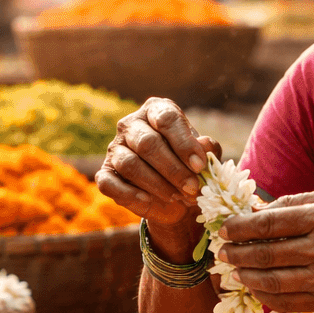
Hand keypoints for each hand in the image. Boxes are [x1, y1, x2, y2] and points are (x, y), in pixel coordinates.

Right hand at [96, 98, 220, 231]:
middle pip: (147, 143)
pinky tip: (149, 202)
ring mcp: (115, 149)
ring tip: (177, 196)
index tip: (199, 166)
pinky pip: (109, 183)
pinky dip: (130, 194)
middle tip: (192, 188)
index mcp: (156, 110)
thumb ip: (208, 149)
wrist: (175, 196)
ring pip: (130, 164)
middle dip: (173, 169)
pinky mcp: (104, 173)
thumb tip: (206, 145)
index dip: (184, 143)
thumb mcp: (204, 157)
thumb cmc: (190, 167)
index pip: (166, 119)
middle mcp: (131, 125)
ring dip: (156, 184)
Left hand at [218, 188, 313, 312]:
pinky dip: (264, 295)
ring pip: (271, 281)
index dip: (240, 228)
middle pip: (265, 254)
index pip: (269, 224)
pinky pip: (285, 301)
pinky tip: (255, 286)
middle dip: (236, 254)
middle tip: (222, 252)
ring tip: (234, 270)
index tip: (224, 230)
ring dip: (245, 276)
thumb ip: (295, 202)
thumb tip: (254, 211)